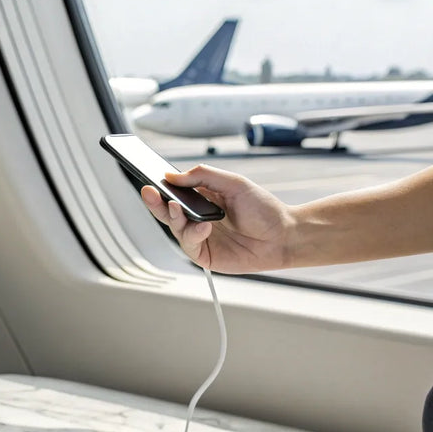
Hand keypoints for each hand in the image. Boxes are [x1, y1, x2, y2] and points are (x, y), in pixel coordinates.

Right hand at [141, 165, 294, 272]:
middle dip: (156, 202)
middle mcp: (198, 218)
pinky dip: (192, 234)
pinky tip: (202, 227)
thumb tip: (173, 176)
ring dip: (174, 218)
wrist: (284, 236)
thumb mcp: (234, 183)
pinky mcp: (205, 255)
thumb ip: (203, 177)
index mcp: (203, 198)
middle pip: (168, 211)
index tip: (151, 180)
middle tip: (149, 192)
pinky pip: (189, 245)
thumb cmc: (263, 210)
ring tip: (176, 208)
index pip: (175, 192)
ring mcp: (200, 237)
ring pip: (175, 228)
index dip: (161, 188)